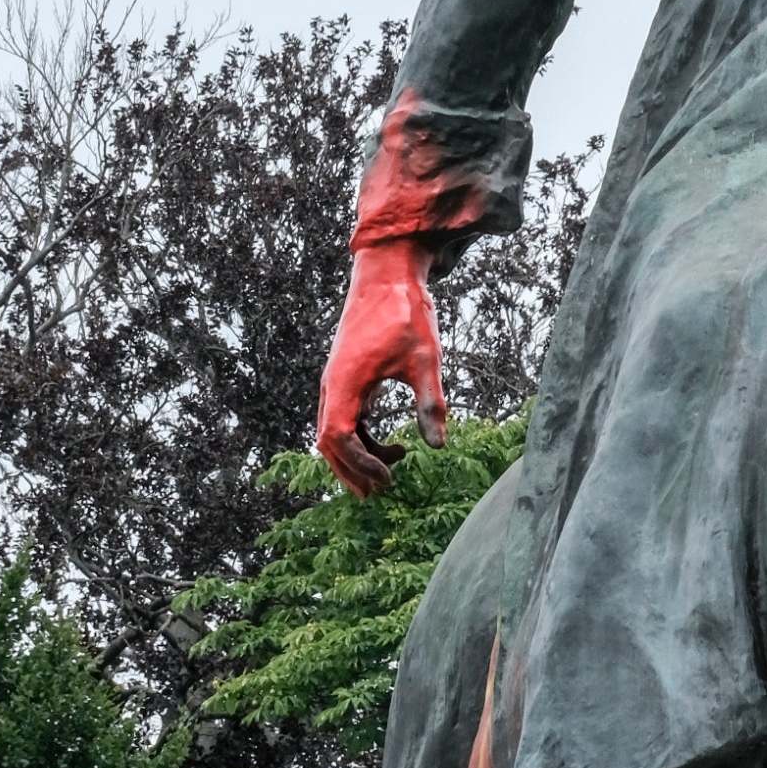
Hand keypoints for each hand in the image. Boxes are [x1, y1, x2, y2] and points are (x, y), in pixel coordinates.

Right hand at [317, 237, 448, 495]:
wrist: (387, 276)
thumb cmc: (406, 313)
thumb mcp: (426, 358)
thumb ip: (431, 402)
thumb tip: (438, 446)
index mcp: (346, 382)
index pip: (339, 437)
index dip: (359, 463)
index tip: (388, 477)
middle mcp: (332, 384)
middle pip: (328, 442)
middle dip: (352, 470)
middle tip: (382, 492)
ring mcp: (336, 381)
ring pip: (334, 431)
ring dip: (357, 456)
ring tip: (390, 473)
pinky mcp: (345, 376)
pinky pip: (344, 417)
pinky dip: (362, 437)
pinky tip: (392, 445)